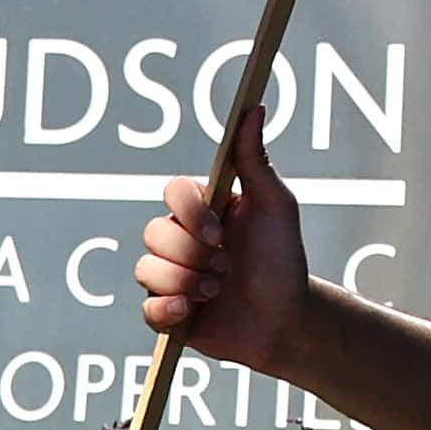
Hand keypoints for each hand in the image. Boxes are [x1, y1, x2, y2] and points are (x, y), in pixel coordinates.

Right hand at [138, 96, 313, 373]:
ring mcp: (171, 275)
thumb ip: (256, 161)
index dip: (190, 213)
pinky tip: (192, 310)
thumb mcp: (275, 208)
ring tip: (216, 291)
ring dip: (185, 282)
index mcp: (204, 210)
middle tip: (226, 267)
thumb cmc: (282, 260)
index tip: (220, 233)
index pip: (173, 192)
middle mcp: (182, 239)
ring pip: (146, 269)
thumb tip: (253, 109)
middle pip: (154, 232)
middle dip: (191, 254)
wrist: (285, 321)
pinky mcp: (167, 312)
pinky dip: (168, 309)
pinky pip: (146, 308)